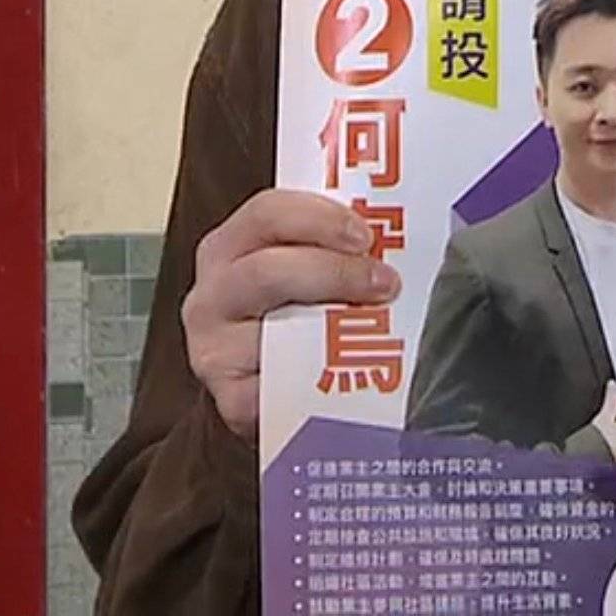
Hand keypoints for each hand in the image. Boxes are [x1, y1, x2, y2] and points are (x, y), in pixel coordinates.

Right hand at [181, 189, 400, 439]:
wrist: (273, 385)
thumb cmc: (299, 309)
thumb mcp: (307, 263)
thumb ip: (336, 243)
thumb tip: (402, 230)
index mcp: (231, 246)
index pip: (266, 213)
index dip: (319, 219)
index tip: (365, 235)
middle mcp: (213, 295)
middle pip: (267, 270)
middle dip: (335, 272)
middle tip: (386, 282)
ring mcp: (214, 351)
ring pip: (277, 331)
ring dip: (338, 325)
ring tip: (381, 326)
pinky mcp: (230, 402)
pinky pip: (281, 389)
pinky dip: (322, 379)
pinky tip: (352, 373)